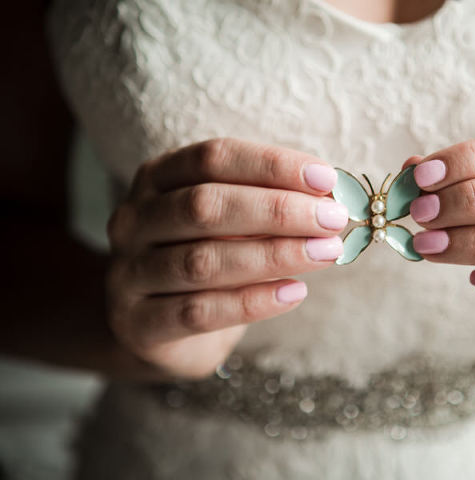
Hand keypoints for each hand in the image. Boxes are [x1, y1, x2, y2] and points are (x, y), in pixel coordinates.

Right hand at [106, 139, 347, 377]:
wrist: (150, 327)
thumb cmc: (205, 257)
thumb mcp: (229, 221)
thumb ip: (267, 204)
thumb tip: (329, 198)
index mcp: (157, 178)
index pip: (214, 159)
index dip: (272, 165)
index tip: (326, 180)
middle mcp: (135, 220)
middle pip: (206, 206)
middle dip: (278, 210)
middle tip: (332, 220)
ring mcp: (130, 273)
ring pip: (204, 261)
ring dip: (274, 255)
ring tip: (325, 253)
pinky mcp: (139, 324)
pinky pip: (199, 311)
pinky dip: (253, 301)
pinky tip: (295, 293)